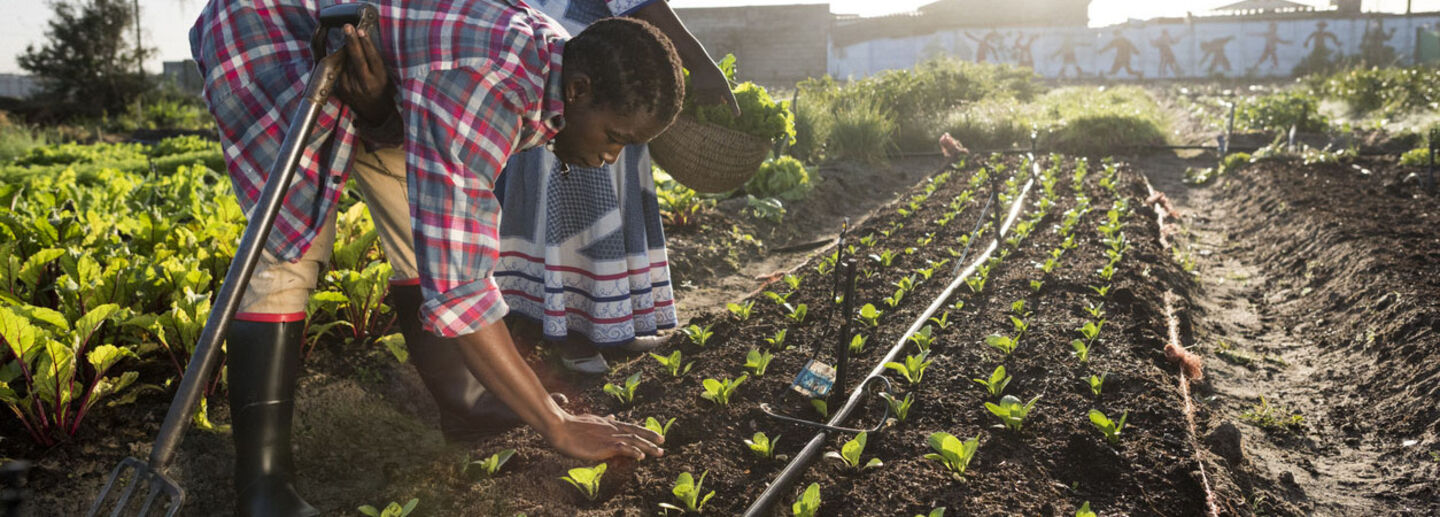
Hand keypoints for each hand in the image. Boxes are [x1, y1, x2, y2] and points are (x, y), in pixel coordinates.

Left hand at [335, 24, 396, 123]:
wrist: (376, 113)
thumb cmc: (382, 90)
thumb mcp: (384, 76)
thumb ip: (374, 62)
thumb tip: (361, 41)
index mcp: (380, 79)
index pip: (373, 58)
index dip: (367, 43)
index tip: (361, 31)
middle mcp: (366, 84)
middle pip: (357, 59)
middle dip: (352, 41)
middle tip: (347, 28)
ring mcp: (352, 87)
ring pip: (346, 63)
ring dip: (347, 51)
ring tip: (350, 42)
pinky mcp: (343, 90)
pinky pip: (341, 70)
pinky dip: (343, 63)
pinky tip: (347, 60)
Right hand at [542, 411, 664, 461]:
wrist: (560, 427)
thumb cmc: (573, 425)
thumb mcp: (593, 420)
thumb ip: (605, 420)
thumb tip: (613, 416)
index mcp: (610, 424)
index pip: (631, 427)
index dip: (645, 431)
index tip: (657, 435)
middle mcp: (612, 429)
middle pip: (636, 433)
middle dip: (650, 438)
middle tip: (663, 443)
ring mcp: (609, 437)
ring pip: (633, 441)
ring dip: (647, 447)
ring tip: (659, 452)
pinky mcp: (604, 445)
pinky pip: (623, 448)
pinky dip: (633, 451)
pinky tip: (641, 457)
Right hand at [688, 64, 739, 116]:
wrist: (700, 63)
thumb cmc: (712, 72)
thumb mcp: (721, 80)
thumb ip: (724, 91)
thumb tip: (724, 103)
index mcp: (724, 84)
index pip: (730, 98)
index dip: (734, 107)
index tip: (737, 115)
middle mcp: (716, 87)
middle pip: (717, 103)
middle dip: (715, 101)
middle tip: (712, 93)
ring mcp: (706, 89)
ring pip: (708, 103)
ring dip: (707, 101)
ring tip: (705, 91)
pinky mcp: (697, 90)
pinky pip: (700, 102)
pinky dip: (699, 101)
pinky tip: (698, 96)